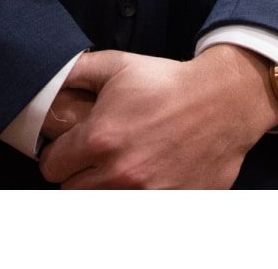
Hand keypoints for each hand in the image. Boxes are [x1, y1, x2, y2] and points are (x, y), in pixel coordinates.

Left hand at [36, 45, 277, 188]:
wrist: (226, 100)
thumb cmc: (171, 83)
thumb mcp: (119, 65)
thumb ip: (78, 71)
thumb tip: (52, 79)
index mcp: (100, 139)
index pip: (52, 167)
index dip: (60, 155)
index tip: (72, 149)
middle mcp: (119, 172)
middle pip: (72, 192)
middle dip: (80, 174)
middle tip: (96, 157)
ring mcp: (145, 194)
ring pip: (100, 205)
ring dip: (104, 189)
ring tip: (120, 168)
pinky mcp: (169, 204)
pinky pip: (136, 212)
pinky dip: (136, 199)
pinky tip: (146, 178)